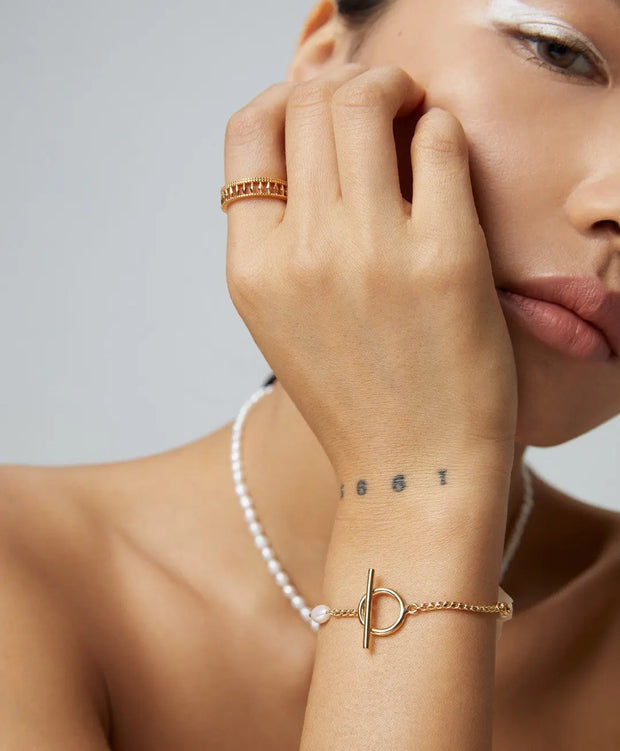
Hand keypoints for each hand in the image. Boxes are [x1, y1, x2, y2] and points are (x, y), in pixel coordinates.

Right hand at [223, 63, 517, 474]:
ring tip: (412, 111)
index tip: (319, 108)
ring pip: (366, 102)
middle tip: (379, 102)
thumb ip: (281, 236)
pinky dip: (439, 126)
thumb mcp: (282, 320)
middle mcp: (302, 254)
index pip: (247, 133)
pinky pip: (438, 139)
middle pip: (309, 103)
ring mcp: (371, 251)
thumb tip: (312, 142)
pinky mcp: (445, 255)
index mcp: (252, 269)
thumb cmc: (355, 397)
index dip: (285, 101)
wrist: (412, 469)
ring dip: (394, 88)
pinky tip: (442, 153)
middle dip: (347, 86)